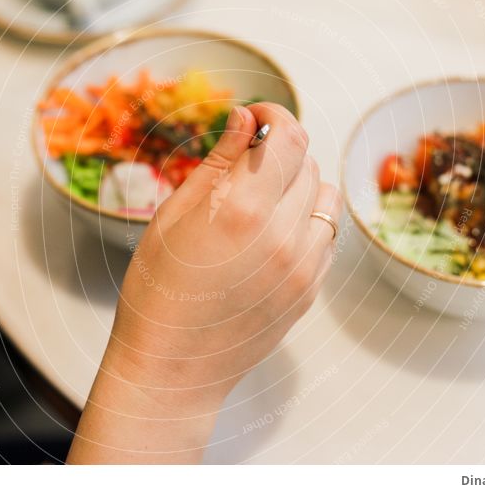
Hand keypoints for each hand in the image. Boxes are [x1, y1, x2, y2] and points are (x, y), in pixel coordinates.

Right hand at [67, 103, 341, 462]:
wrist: (171, 370)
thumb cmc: (158, 292)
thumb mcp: (175, 216)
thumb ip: (219, 162)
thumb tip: (245, 118)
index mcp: (245, 211)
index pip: (290, 137)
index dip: (276, 115)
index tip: (257, 116)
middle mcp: (285, 237)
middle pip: (308, 164)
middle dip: (280, 152)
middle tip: (247, 164)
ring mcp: (304, 268)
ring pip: (324, 198)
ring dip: (299, 186)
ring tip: (262, 202)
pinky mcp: (310, 291)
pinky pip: (326, 237)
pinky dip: (307, 223)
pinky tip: (272, 235)